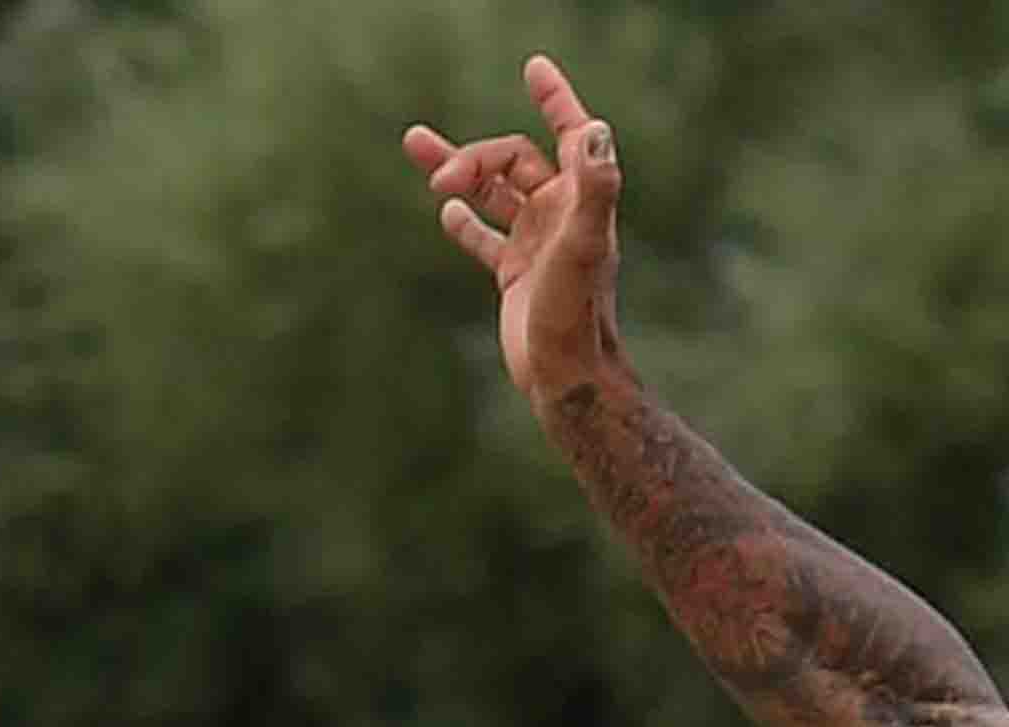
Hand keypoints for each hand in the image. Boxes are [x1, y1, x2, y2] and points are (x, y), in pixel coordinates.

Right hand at [401, 56, 627, 406]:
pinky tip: (446, 210)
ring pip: (492, 192)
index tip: (534, 68)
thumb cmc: (575, 314)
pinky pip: (485, 236)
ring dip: (457, 168)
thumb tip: (596, 130)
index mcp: (579, 203)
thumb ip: (593, 188)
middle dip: (473, 157)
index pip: (572, 136)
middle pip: (513, 161)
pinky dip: (465, 220)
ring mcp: (537, 245)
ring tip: (412, 143)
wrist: (567, 377)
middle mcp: (561, 218)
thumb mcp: (582, 245)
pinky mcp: (516, 274)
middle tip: (438, 175)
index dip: (557, 101)